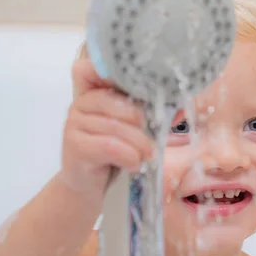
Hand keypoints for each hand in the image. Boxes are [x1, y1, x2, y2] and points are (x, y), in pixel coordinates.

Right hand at [58, 47, 154, 194]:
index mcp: (95, 91)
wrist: (91, 187)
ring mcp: (74, 123)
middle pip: (120, 103)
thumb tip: (180, 107)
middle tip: (152, 142)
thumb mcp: (134, 129)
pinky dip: (129, 157)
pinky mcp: (74, 145)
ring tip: (146, 156)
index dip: (118, 76)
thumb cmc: (116, 154)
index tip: (142, 95)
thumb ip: (150, 112)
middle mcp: (81, 102)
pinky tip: (133, 165)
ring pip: (117, 127)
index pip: (98, 68)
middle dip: (143, 124)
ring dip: (139, 145)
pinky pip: (110, 146)